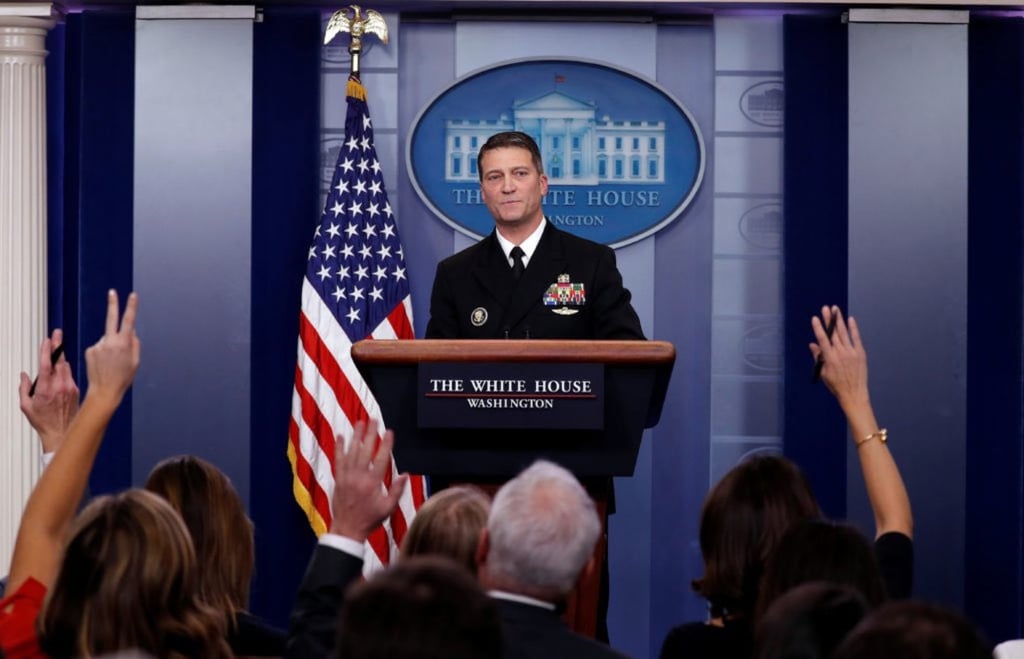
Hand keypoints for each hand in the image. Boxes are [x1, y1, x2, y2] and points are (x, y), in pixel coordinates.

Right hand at [18, 329, 79, 452]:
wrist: (62, 432)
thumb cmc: (43, 421)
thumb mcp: (26, 406)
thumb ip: (23, 388)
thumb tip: (24, 375)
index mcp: (45, 389)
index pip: (46, 365)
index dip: (47, 350)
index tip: (47, 340)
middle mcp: (59, 386)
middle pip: (59, 361)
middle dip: (57, 346)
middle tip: (57, 333)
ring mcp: (69, 387)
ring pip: (66, 366)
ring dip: (61, 356)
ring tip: (58, 345)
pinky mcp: (76, 390)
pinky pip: (70, 374)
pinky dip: (65, 368)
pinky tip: (61, 365)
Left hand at [83, 290, 140, 408]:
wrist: (104, 391)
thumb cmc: (123, 378)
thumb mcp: (136, 362)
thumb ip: (135, 344)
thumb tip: (131, 332)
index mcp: (124, 344)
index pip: (129, 321)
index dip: (131, 307)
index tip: (132, 295)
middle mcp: (110, 342)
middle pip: (111, 319)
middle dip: (112, 304)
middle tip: (112, 292)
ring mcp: (98, 345)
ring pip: (107, 339)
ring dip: (110, 346)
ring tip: (111, 363)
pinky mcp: (89, 350)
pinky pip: (99, 347)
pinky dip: (102, 352)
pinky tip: (103, 364)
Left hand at [328, 419, 407, 541]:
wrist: (347, 529)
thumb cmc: (370, 519)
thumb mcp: (388, 508)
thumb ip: (397, 491)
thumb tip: (406, 474)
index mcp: (373, 484)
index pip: (381, 459)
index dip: (385, 445)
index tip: (389, 432)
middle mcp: (359, 478)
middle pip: (365, 451)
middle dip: (370, 434)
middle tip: (373, 420)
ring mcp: (347, 478)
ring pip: (351, 453)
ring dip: (356, 436)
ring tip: (360, 423)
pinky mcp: (339, 479)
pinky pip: (338, 460)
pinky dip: (339, 448)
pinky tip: (341, 437)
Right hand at [809, 305, 869, 409]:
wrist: (854, 394)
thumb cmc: (836, 385)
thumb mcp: (823, 373)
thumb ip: (818, 357)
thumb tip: (813, 345)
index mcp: (830, 359)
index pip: (822, 339)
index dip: (818, 328)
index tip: (815, 318)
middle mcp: (841, 353)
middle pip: (833, 333)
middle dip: (829, 320)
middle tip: (826, 308)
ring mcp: (852, 352)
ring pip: (844, 333)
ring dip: (839, 320)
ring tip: (836, 310)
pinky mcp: (860, 354)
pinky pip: (856, 338)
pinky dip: (853, 329)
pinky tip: (850, 320)